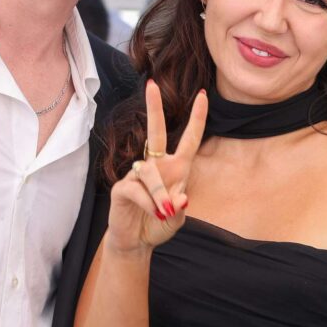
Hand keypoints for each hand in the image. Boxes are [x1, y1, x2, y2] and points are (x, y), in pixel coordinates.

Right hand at [106, 80, 206, 255]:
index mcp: (176, 169)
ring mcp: (137, 175)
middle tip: (151, 84)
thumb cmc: (158, 225)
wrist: (136, 242)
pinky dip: (148, 203)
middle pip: (155, 131)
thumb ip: (181, 209)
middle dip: (153, 107)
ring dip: (159, 195)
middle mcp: (157, 166)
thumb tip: (182, 197)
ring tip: (163, 213)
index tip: (203, 95)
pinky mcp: (123, 187)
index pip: (188, 140)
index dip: (197, 118)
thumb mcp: (176, 220)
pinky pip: (136, 189)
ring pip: (150, 173)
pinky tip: (152, 213)